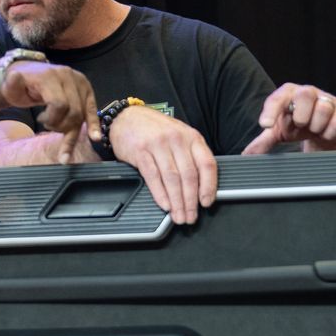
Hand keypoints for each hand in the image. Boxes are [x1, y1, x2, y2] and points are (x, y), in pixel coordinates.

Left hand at [1, 61, 100, 151]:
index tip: (41, 119)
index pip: (60, 104)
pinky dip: (93, 124)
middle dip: (61, 125)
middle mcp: (69, 76)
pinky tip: (96, 137)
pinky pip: (91, 109)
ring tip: (58, 129)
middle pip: (74, 111)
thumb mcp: (11, 86)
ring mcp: (79, 82)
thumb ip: (12, 84)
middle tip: (48, 124)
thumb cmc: (20, 86)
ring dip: (72, 129)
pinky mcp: (86, 89)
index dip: (52, 119)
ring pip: (82, 114)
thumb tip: (14, 77)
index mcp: (51, 75)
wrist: (30, 74)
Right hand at [107, 105, 216, 223]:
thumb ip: (190, 156)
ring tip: (178, 215)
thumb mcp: (179, 136)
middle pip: (189, 175)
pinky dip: (160, 194)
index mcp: (191, 137)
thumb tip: (200, 188)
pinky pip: (153, 176)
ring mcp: (158, 144)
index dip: (209, 187)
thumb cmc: (154, 130)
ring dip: (177, 202)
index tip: (206, 203)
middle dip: (191, 201)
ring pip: (172, 178)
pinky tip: (165, 205)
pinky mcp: (141, 151)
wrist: (127, 118)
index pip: (207, 164)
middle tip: (190, 216)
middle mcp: (177, 139)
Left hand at [244, 83, 335, 153]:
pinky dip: (328, 133)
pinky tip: (325, 134)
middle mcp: (309, 93)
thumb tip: (247, 154)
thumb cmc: (300, 128)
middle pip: (305, 94)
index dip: (271, 110)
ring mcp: (328, 101)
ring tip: (313, 130)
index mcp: (289, 94)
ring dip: (315, 126)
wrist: (326, 135)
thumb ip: (264, 141)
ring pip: (323, 109)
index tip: (265, 125)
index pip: (278, 97)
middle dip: (300, 115)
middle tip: (300, 126)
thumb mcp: (281, 133)